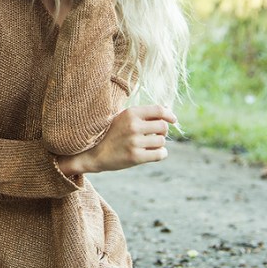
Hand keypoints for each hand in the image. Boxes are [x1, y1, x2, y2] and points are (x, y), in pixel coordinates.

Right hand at [57, 105, 177, 175]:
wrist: (92, 153)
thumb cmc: (110, 133)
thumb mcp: (122, 118)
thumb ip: (142, 114)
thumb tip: (167, 110)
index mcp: (130, 113)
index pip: (158, 110)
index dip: (169, 114)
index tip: (173, 120)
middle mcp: (133, 126)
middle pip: (163, 126)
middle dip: (162, 131)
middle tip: (155, 135)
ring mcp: (134, 142)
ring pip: (162, 141)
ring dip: (159, 144)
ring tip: (149, 145)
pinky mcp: (135, 157)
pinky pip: (160, 154)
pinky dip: (160, 154)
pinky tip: (153, 153)